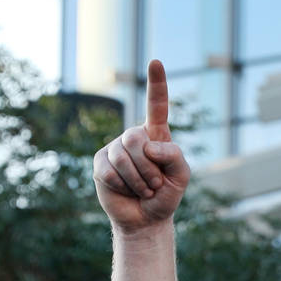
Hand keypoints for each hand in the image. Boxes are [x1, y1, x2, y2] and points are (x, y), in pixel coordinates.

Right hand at [93, 59, 190, 230]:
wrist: (146, 218)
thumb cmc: (166, 195)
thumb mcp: (181, 176)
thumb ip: (173, 155)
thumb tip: (147, 145)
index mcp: (156, 134)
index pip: (157, 105)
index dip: (156, 84)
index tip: (155, 61)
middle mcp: (134, 137)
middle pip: (135, 139)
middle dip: (148, 167)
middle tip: (155, 184)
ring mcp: (114, 148)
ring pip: (122, 156)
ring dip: (137, 180)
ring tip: (144, 189)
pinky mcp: (100, 163)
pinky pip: (109, 171)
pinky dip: (123, 185)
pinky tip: (127, 190)